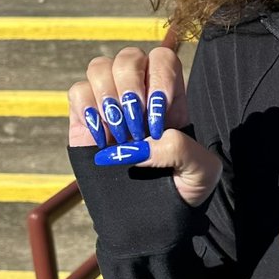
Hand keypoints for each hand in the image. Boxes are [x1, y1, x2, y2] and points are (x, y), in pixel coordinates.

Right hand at [67, 46, 221, 207]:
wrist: (151, 222)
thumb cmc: (182, 192)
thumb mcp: (201, 171)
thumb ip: (182, 149)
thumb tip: (143, 143)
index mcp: (171, 97)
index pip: (163, 57)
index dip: (160, 76)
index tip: (160, 117)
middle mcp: (139, 94)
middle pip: (128, 56)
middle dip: (131, 88)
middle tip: (137, 127)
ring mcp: (109, 106)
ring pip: (99, 67)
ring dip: (109, 99)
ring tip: (120, 136)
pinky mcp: (84, 123)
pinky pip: (77, 92)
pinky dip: (87, 110)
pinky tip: (102, 139)